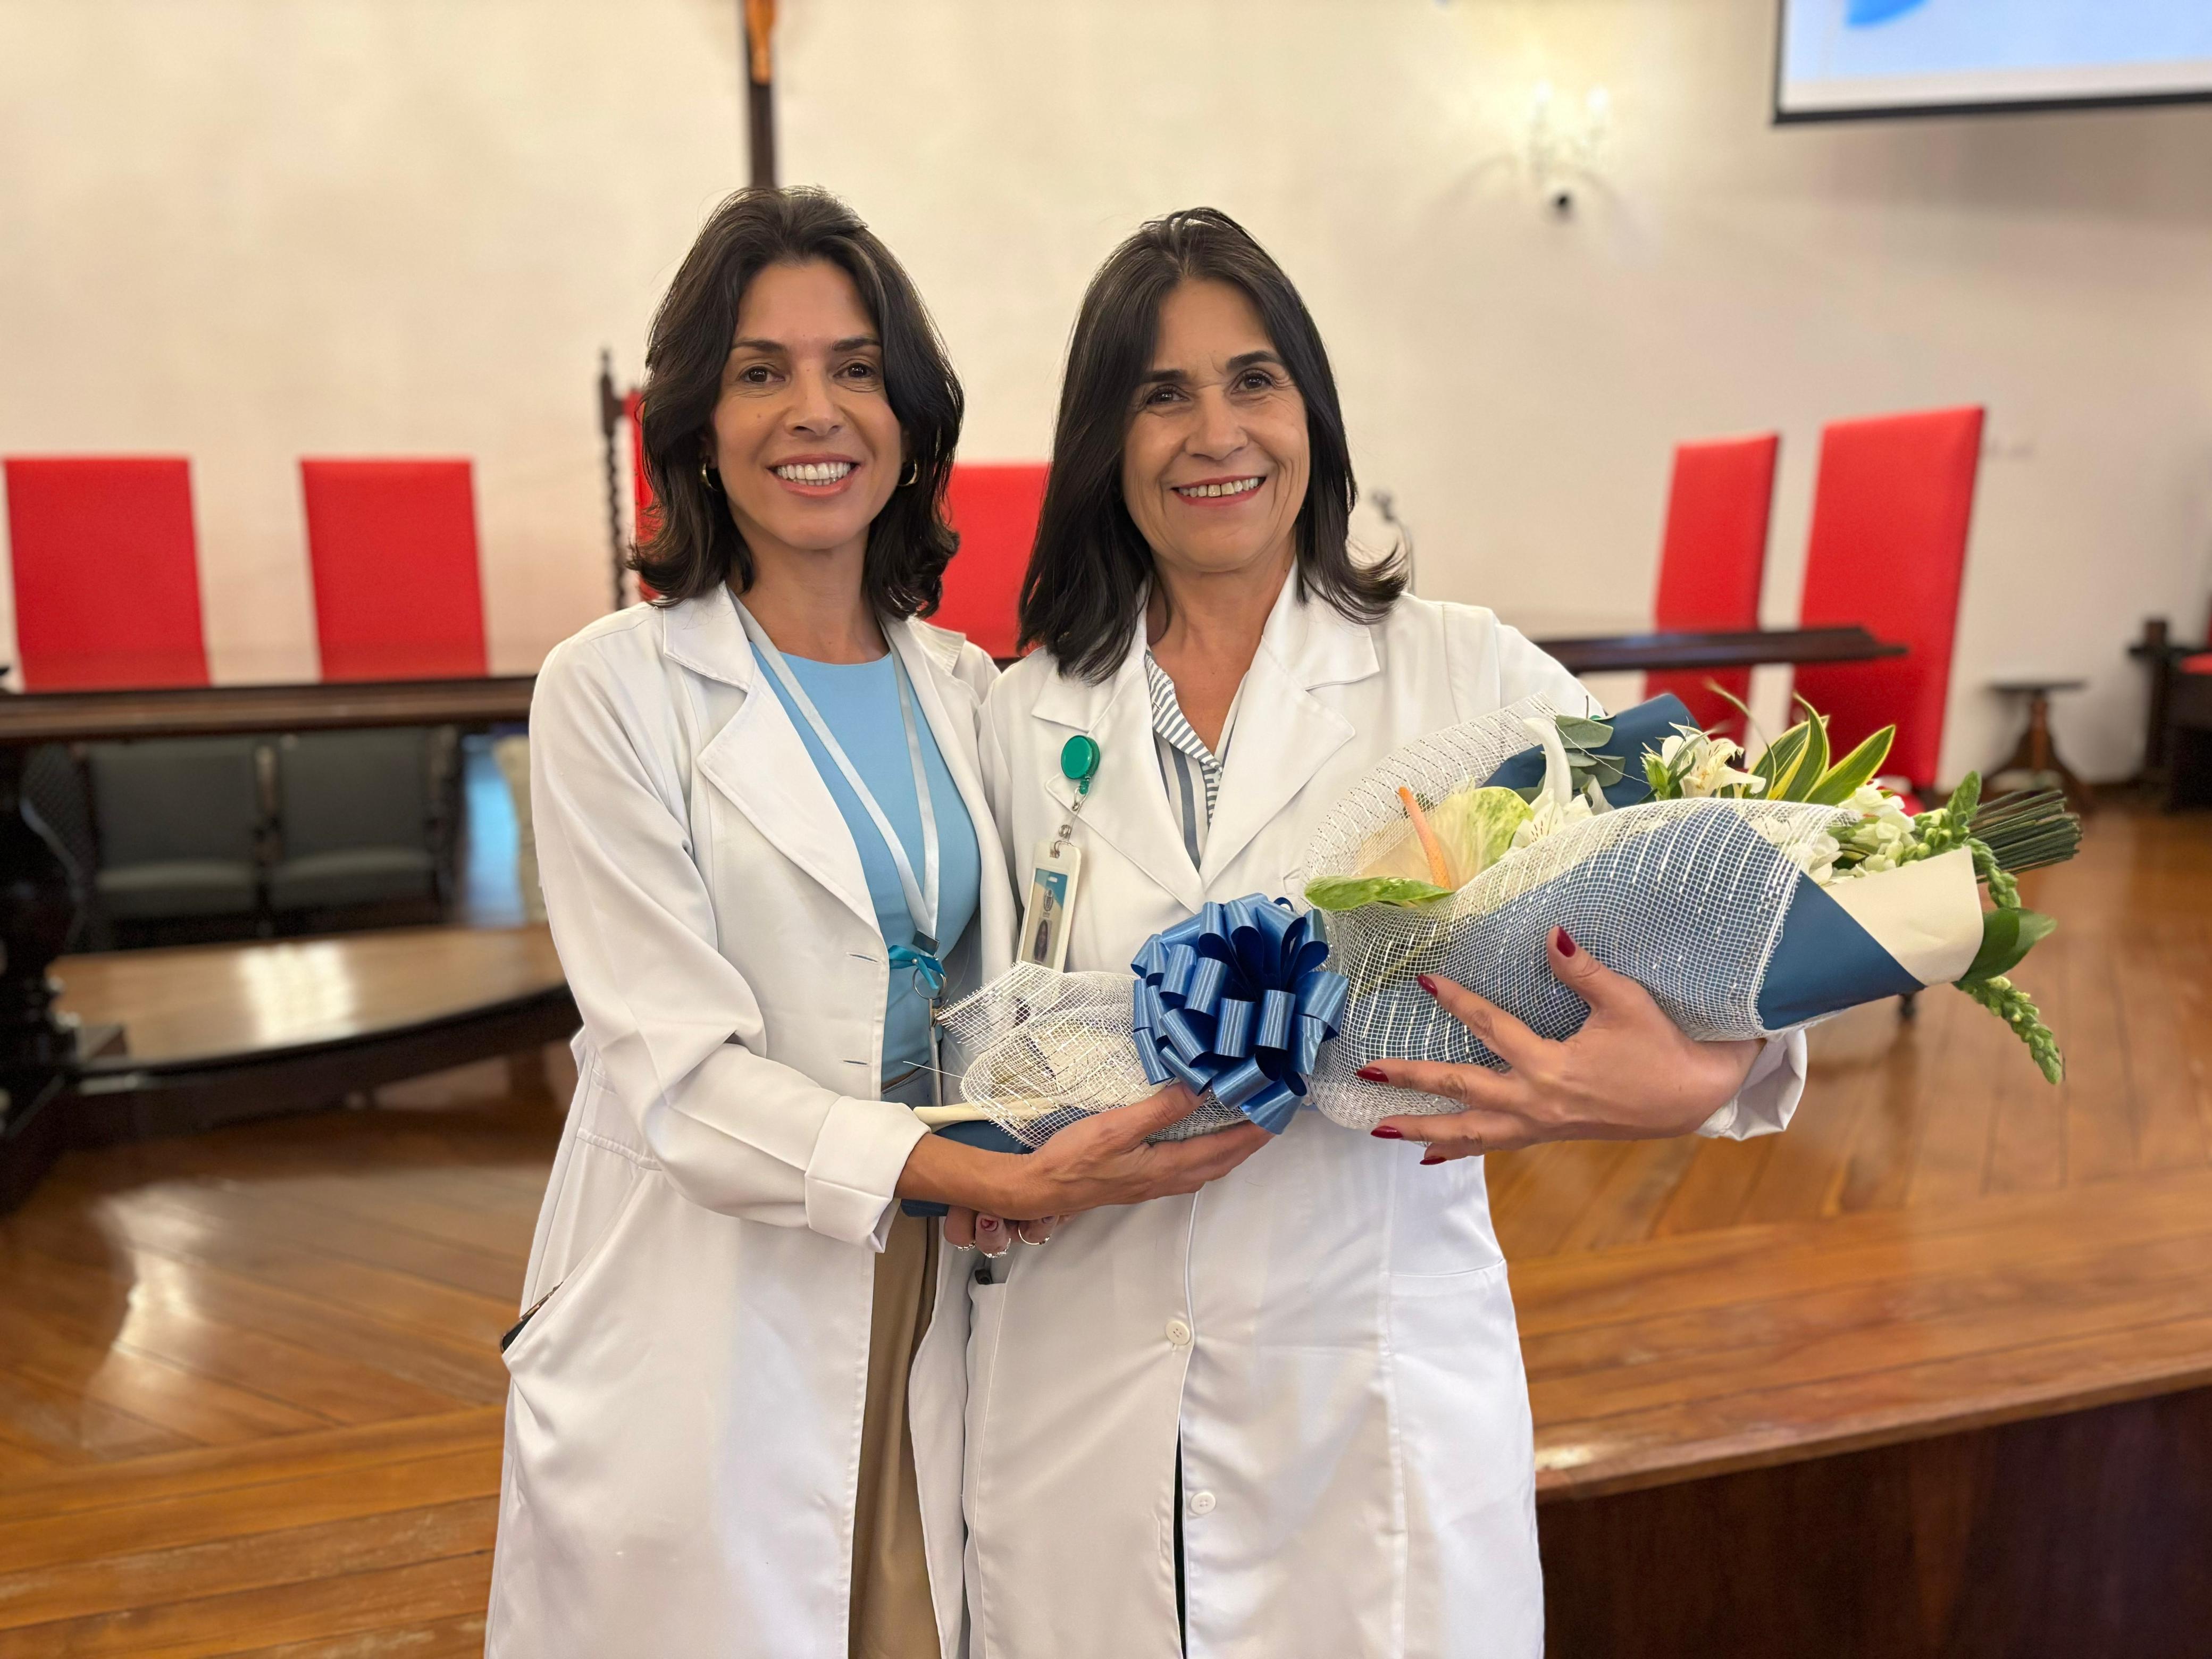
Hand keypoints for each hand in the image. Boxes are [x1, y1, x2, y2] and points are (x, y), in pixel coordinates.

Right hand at [949, 1084, 1269, 1247]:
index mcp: (1168, 1167)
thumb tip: (1199, 1089)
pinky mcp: (1144, 1181)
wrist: (1042, 1188)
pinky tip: (1204, 1139)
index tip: (1277, 1112)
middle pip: (1223, 1161)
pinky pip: (1191, 1167)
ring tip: (1248, 1126)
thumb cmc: (1075, 1159)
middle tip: (1272, 1116)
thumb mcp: (1117, 1127)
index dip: (1254, 1132)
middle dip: (1250, 1141)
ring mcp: (1156, 1183)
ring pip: (1208, 1166)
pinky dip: (1209, 1152)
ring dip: (1232, 1148)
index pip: (1225, 1148)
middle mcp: (1169, 1179)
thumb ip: (1160, 1109)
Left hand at [1360, 927, 1757, 1163]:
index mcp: (1550, 1068)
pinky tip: (1431, 1157)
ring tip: (1379, 1129)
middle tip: (1366, 1074)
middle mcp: (1536, 1102)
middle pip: (1460, 1090)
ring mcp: (1539, 1124)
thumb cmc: (1661, 1047)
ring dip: (1423, 1129)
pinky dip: (1460, 1150)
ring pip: (1470, 1132)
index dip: (1458, 1002)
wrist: (1693, 1098)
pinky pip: (1494, 1146)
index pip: (1491, 1028)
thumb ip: (1583, 971)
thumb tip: (1551, 935)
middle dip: (1411, 1082)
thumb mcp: (1626, 1002)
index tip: (1425, 981)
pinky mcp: (1547, 1134)